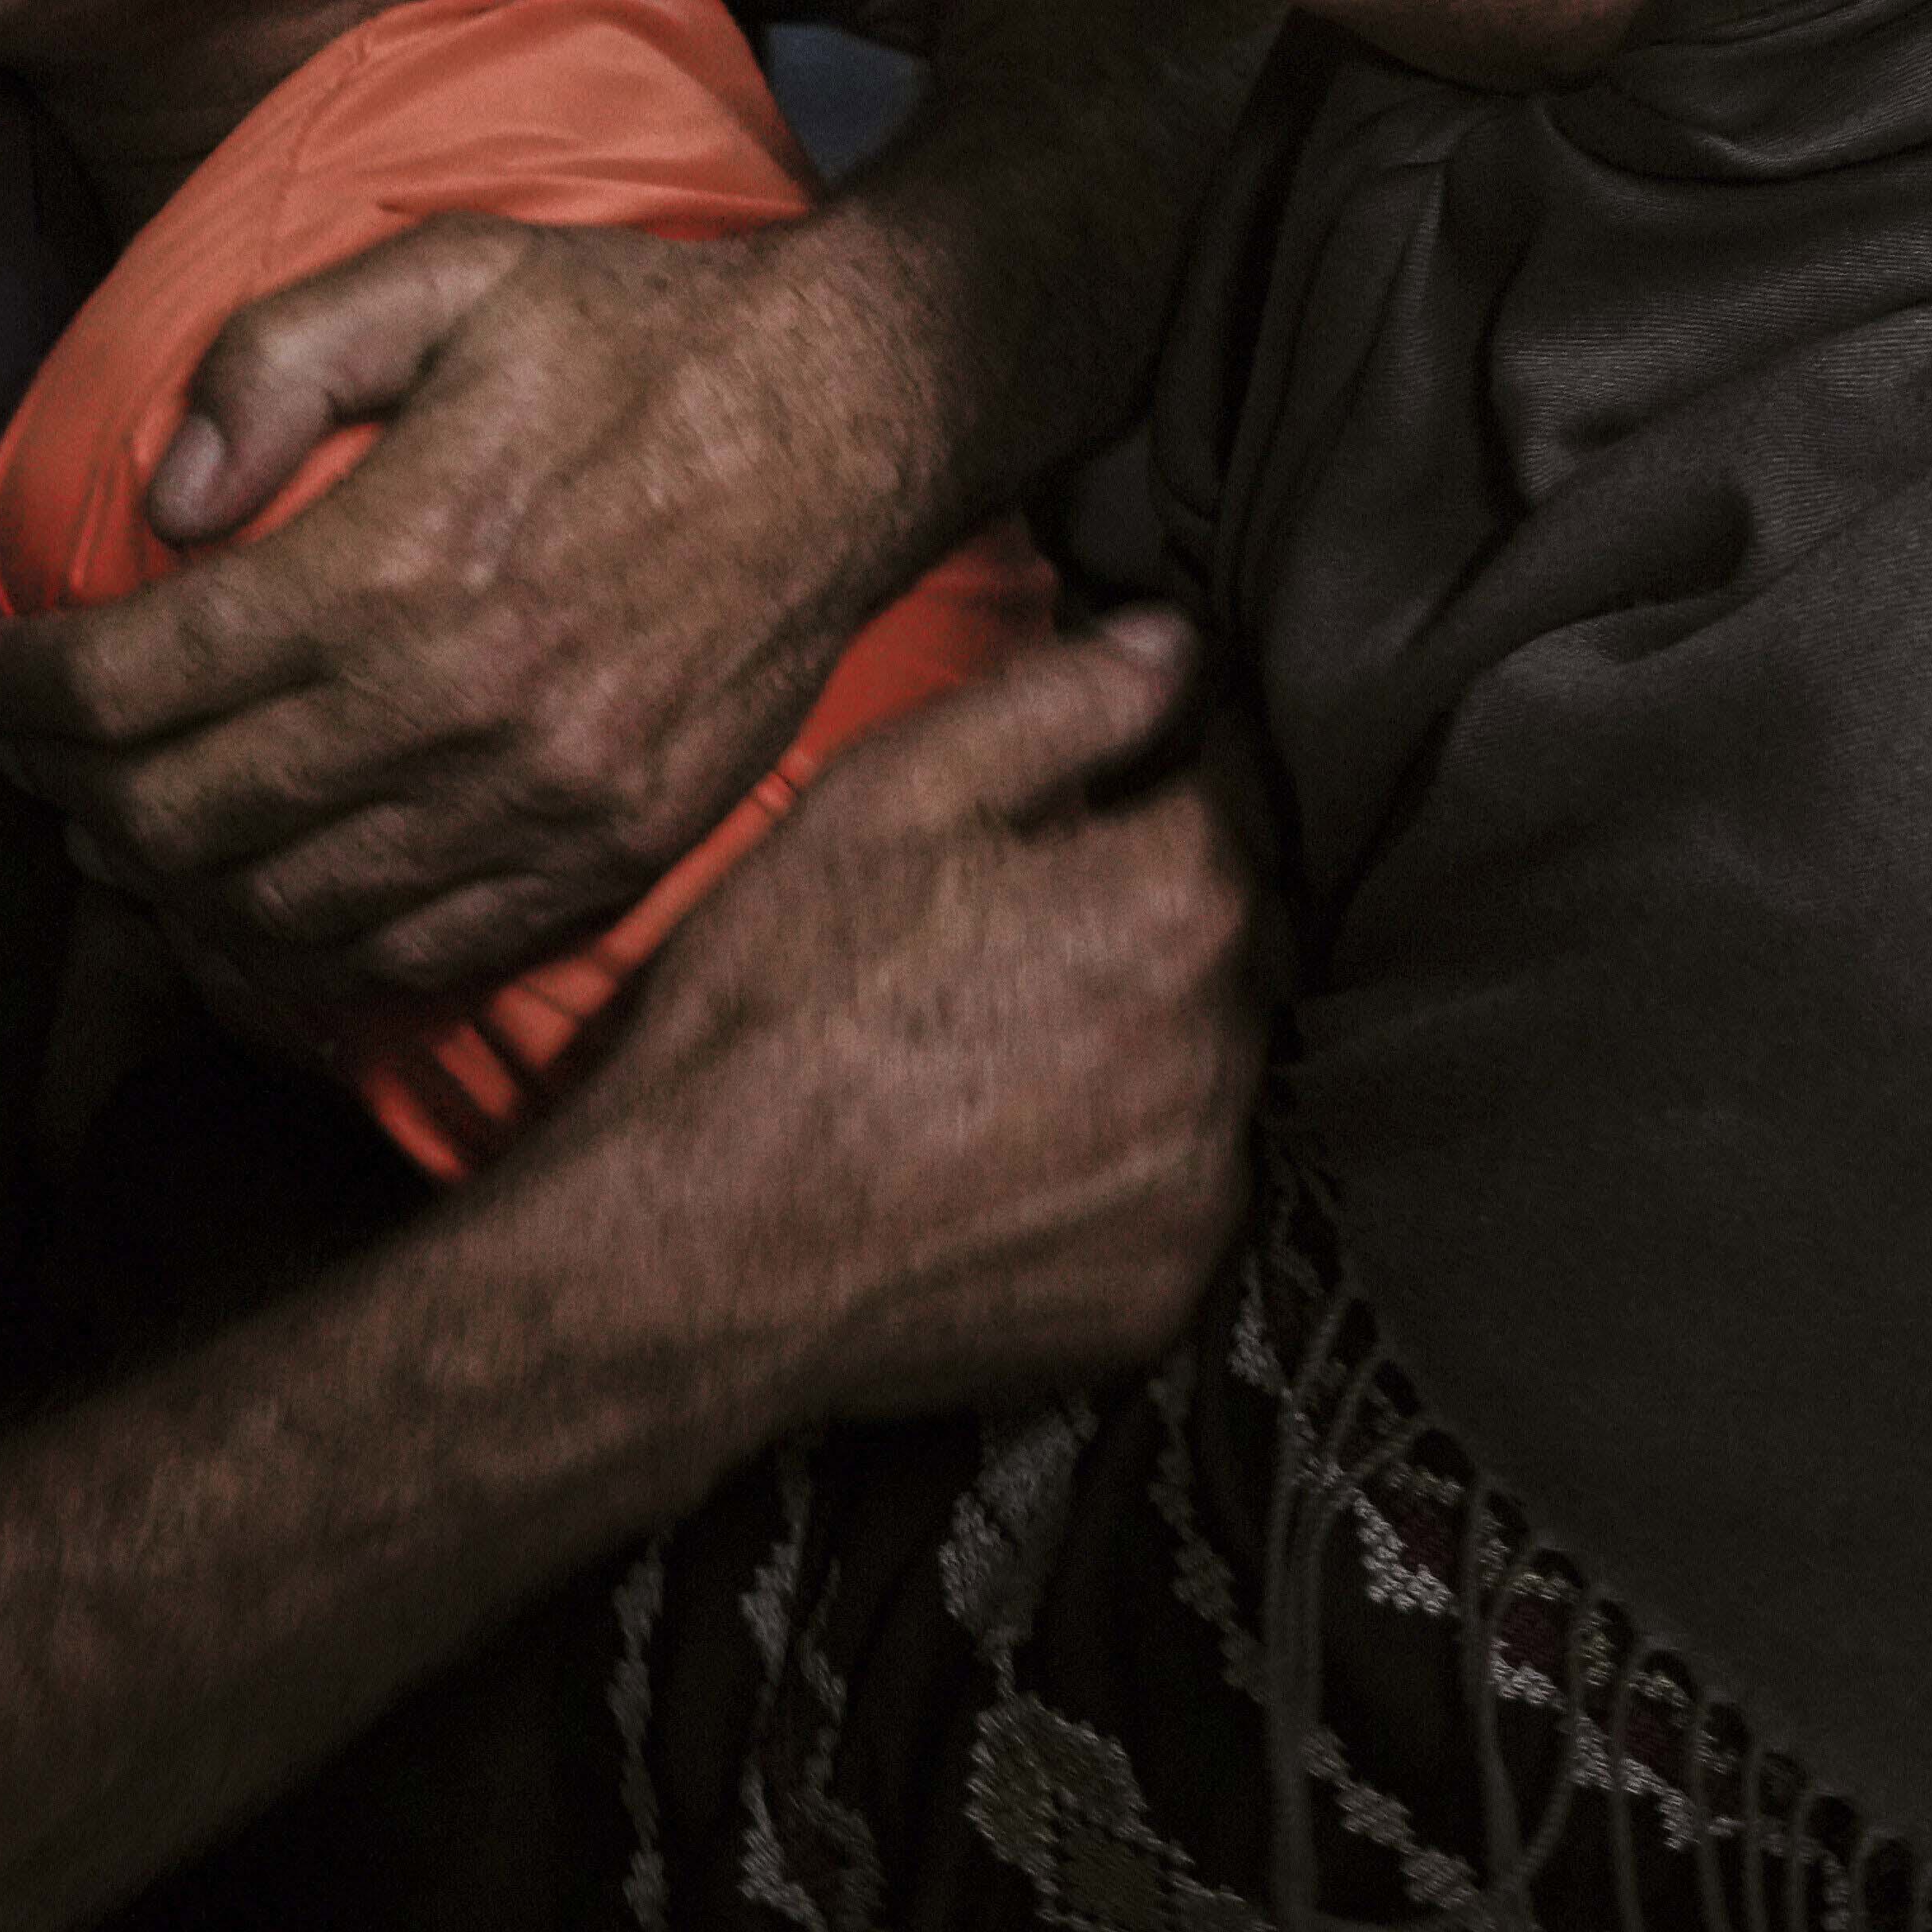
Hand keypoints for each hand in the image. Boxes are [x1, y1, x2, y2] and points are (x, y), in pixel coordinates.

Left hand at [0, 208, 961, 1044]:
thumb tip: (161, 500)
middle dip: (65, 788)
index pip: (134, 680)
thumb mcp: (454, 272)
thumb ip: (281, 358)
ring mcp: (541, 803)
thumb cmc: (641, 332)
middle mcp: (462, 707)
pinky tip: (247, 902)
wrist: (860, 416)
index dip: (16, 687)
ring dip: (161, 884)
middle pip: (179, 817)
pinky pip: (406, 960)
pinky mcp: (604, 856)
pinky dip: (294, 955)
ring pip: (275, 914)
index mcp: (401, 561)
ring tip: (119, 822)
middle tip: (32, 746)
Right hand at [513, 608, 1267, 1418]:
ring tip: (1007, 1043)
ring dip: (1148, 1034)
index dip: (1160, 775)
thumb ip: (1058, 702)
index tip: (1092, 799)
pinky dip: (1123, 1159)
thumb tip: (1177, 644)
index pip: (1236, 786)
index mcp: (1177, 898)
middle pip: (1236, 930)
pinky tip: (1013, 1147)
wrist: (695, 1254)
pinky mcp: (1164, 1287)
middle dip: (1158, 908)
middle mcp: (1223, 1040)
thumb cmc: (775, 1008)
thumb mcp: (888, 799)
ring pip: (1214, 1059)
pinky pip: (1178, 1187)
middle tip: (1021, 932)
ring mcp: (1200, 1178)